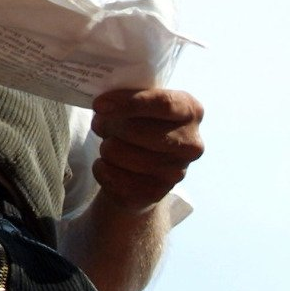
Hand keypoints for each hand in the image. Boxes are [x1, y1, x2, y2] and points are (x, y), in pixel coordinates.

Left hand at [89, 88, 204, 211]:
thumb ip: (129, 97)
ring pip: (118, 153)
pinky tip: (109, 165)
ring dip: (105, 147)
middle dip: (108, 125)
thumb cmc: (139, 123)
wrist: (144, 167)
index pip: (162, 104)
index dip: (128, 103)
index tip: (99, 105)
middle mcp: (191, 143)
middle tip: (99, 123)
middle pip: (135, 130)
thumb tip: (103, 106)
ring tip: (110, 144)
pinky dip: (100, 168)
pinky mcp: (155, 193)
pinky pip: (111, 175)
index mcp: (190, 111)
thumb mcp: (140, 103)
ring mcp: (176, 172)